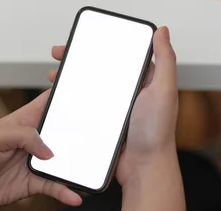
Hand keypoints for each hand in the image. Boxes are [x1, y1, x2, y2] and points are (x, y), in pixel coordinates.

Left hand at [0, 90, 81, 210]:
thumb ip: (22, 136)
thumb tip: (48, 150)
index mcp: (22, 121)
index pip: (46, 103)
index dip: (63, 95)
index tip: (83, 92)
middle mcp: (32, 140)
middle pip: (62, 131)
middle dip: (79, 131)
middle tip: (97, 133)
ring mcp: (35, 162)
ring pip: (63, 160)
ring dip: (76, 164)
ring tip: (89, 168)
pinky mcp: (35, 183)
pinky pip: (55, 186)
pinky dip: (65, 191)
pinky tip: (74, 195)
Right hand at [48, 27, 178, 185]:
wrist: (143, 168)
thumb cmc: (157, 133)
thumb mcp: (163, 90)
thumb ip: (165, 60)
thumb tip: (163, 32)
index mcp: (144, 82)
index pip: (119, 56)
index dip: (100, 46)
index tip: (82, 41)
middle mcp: (129, 94)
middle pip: (99, 70)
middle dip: (78, 61)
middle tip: (61, 56)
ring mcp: (114, 110)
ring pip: (89, 89)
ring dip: (71, 81)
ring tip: (55, 76)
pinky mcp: (103, 124)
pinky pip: (85, 109)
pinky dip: (71, 103)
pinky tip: (61, 100)